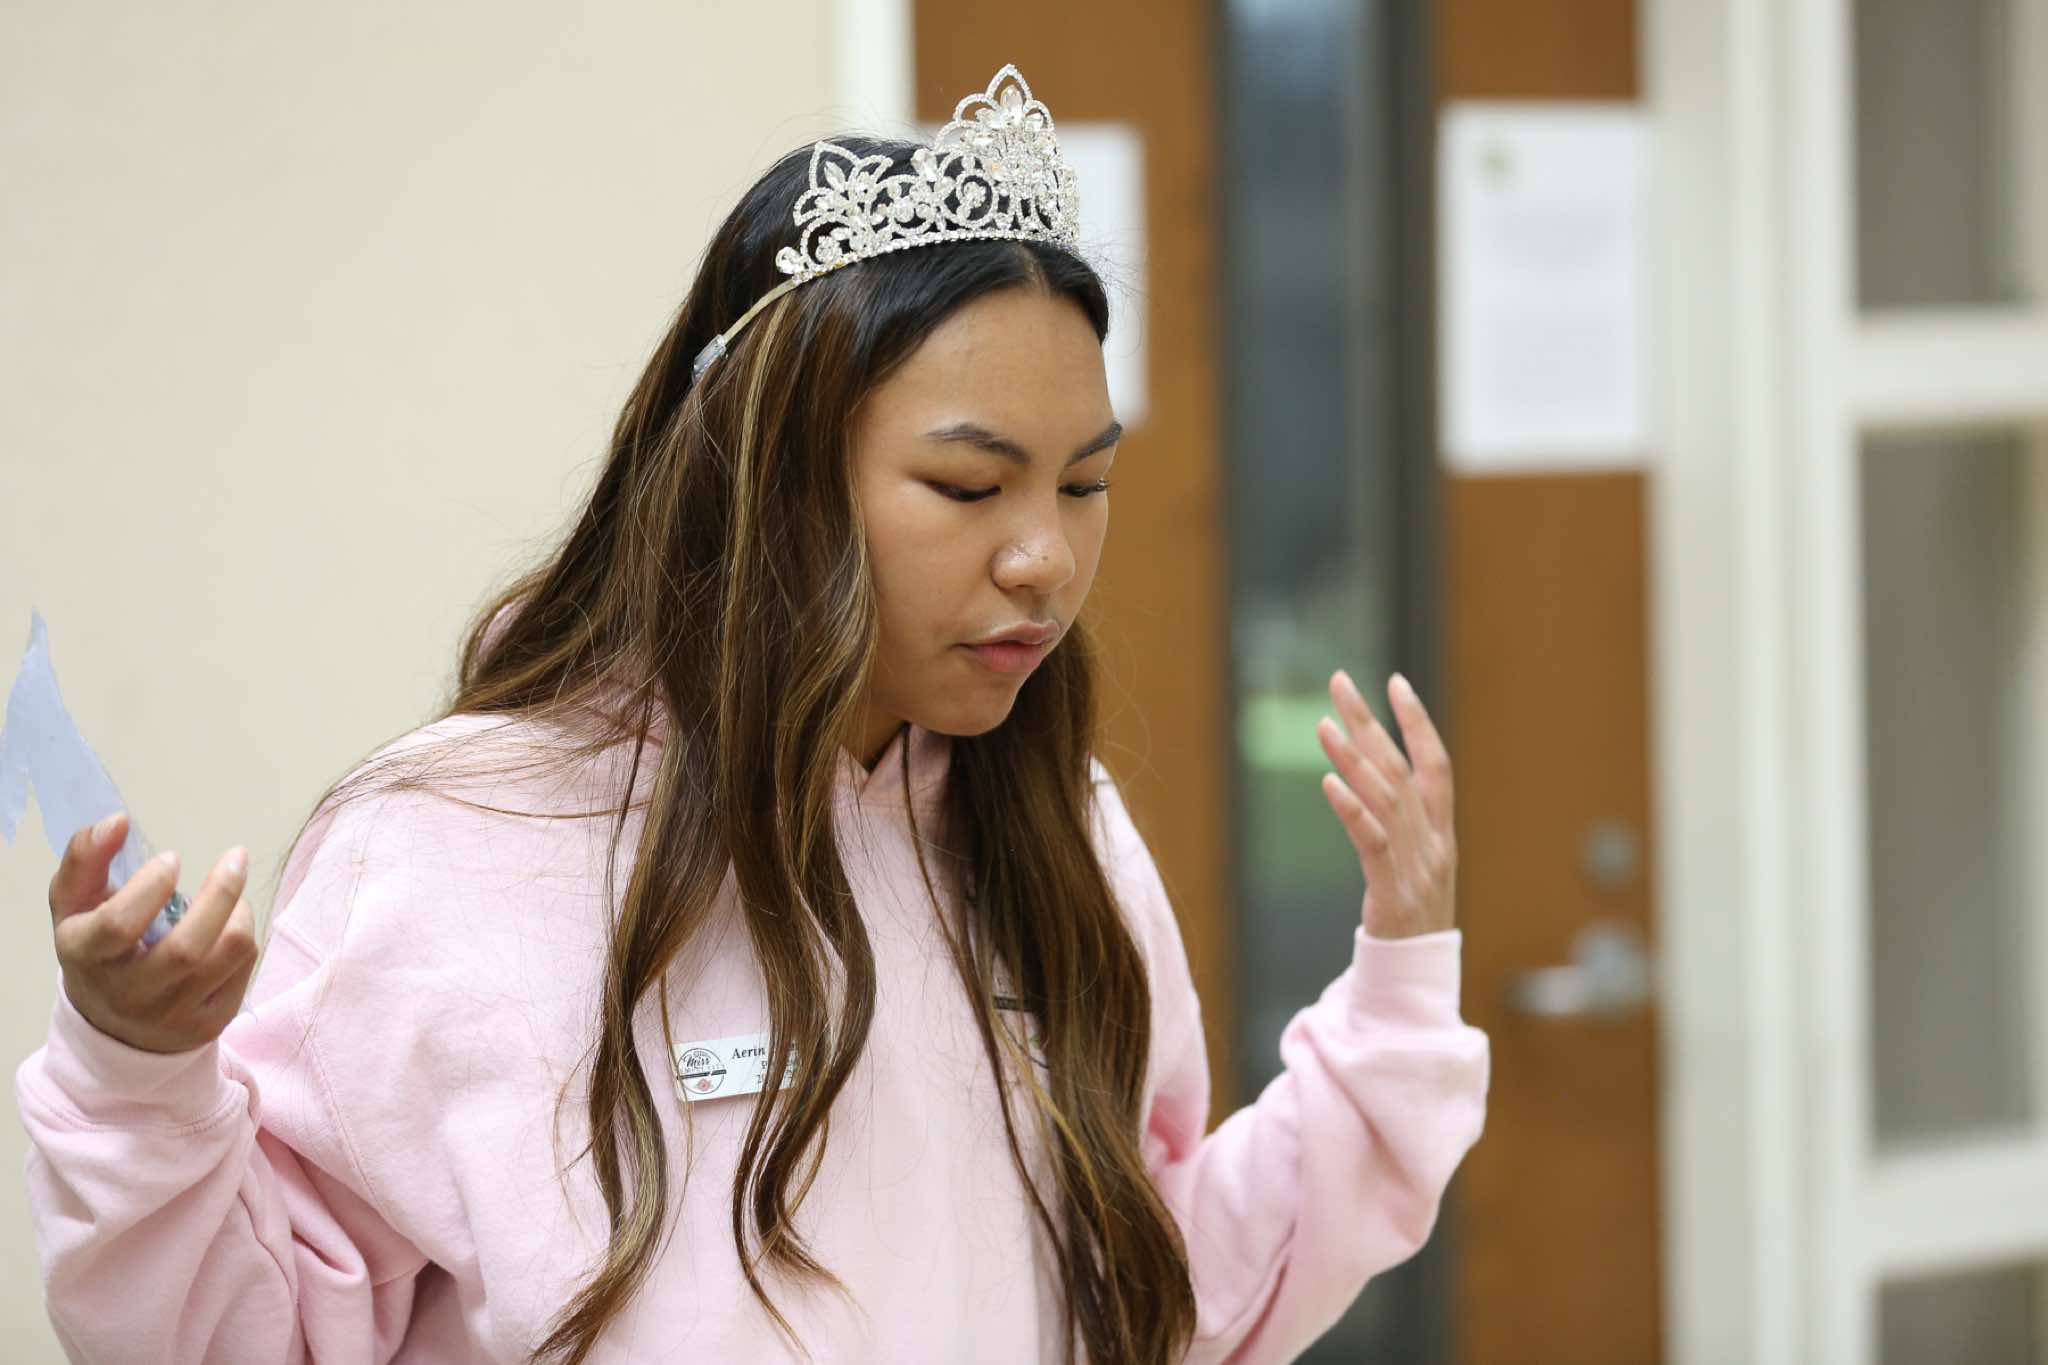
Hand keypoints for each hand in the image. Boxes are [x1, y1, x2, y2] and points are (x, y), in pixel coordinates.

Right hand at [47, 811, 257, 1052]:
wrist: (114, 1026)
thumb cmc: (98, 948)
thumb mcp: (74, 904)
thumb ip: (86, 857)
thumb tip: (116, 821)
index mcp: (87, 958)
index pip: (118, 926)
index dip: (150, 886)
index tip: (172, 857)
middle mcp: (129, 994)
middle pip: (186, 948)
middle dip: (220, 893)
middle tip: (236, 858)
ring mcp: (172, 1014)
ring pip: (227, 954)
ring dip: (239, 912)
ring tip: (231, 892)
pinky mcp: (209, 1024)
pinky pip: (243, 968)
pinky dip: (244, 935)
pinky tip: (227, 926)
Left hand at [1315, 671, 1457, 939]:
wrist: (1416, 982)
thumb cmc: (1411, 920)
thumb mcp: (1417, 866)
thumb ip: (1404, 824)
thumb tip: (1372, 775)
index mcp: (1442, 834)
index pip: (1436, 765)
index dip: (1418, 722)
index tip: (1394, 681)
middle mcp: (1433, 844)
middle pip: (1401, 770)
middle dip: (1370, 722)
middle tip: (1339, 682)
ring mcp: (1416, 868)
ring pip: (1385, 800)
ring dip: (1353, 758)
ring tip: (1323, 724)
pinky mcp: (1392, 894)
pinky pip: (1372, 843)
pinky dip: (1352, 809)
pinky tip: (1329, 783)